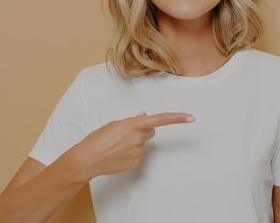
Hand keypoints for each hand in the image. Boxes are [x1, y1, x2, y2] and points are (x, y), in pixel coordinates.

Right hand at [71, 111, 195, 179]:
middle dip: (143, 131)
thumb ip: (132, 121)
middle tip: (124, 135)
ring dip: (133, 144)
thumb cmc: (98, 139)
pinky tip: (117, 155)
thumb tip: (143, 116)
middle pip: (150, 131)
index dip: (177, 118)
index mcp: (133, 124)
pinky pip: (137, 155)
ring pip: (142, 144)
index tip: (191, 117)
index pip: (160, 119)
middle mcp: (138, 138)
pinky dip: (129, 154)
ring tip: (116, 146)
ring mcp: (138, 152)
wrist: (88, 158)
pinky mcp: (136, 163)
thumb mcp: (115, 125)